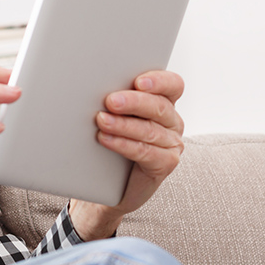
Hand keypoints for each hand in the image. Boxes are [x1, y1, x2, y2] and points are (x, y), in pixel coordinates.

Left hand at [70, 70, 184, 240]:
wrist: (110, 183)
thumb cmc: (112, 143)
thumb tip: (92, 83)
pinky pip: (146, 152)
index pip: (172, 84)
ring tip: (102, 121)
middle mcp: (172, 121)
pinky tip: (107, 139)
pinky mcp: (166, 163)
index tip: (138, 81)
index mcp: (164, 102)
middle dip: (133, 102)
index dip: (159, 81)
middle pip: (159, 106)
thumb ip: (115, 100)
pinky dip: (124, 145)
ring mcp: (172, 143)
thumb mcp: (115, 115)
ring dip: (124, 125)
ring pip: (150, 130)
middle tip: (110, 101)